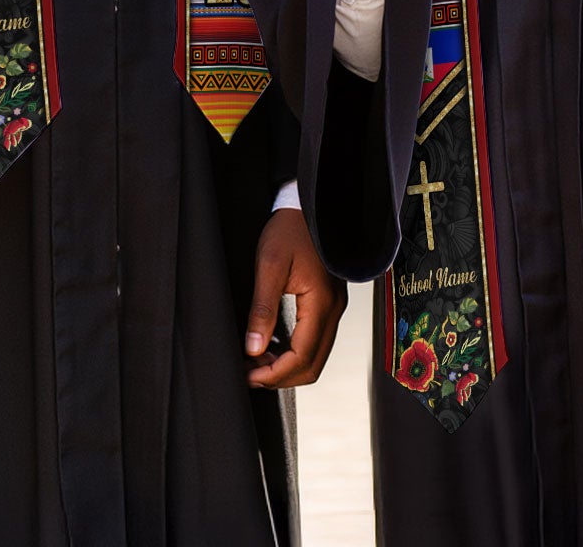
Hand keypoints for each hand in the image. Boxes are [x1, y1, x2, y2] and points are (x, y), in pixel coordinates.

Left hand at [244, 208, 346, 388]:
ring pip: (315, 356)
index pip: (302, 357)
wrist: (308, 207)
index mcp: (321, 303)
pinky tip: (272, 346)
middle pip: (312, 365)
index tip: (248, 376)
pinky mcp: (328, 304)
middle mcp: (333, 310)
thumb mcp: (269, 266)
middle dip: (281, 376)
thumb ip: (262, 309)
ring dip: (287, 366)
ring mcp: (334, 308)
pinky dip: (295, 352)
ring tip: (256, 361)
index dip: (275, 374)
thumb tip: (253, 349)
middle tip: (249, 374)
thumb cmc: (289, 230)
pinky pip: (315, 341)